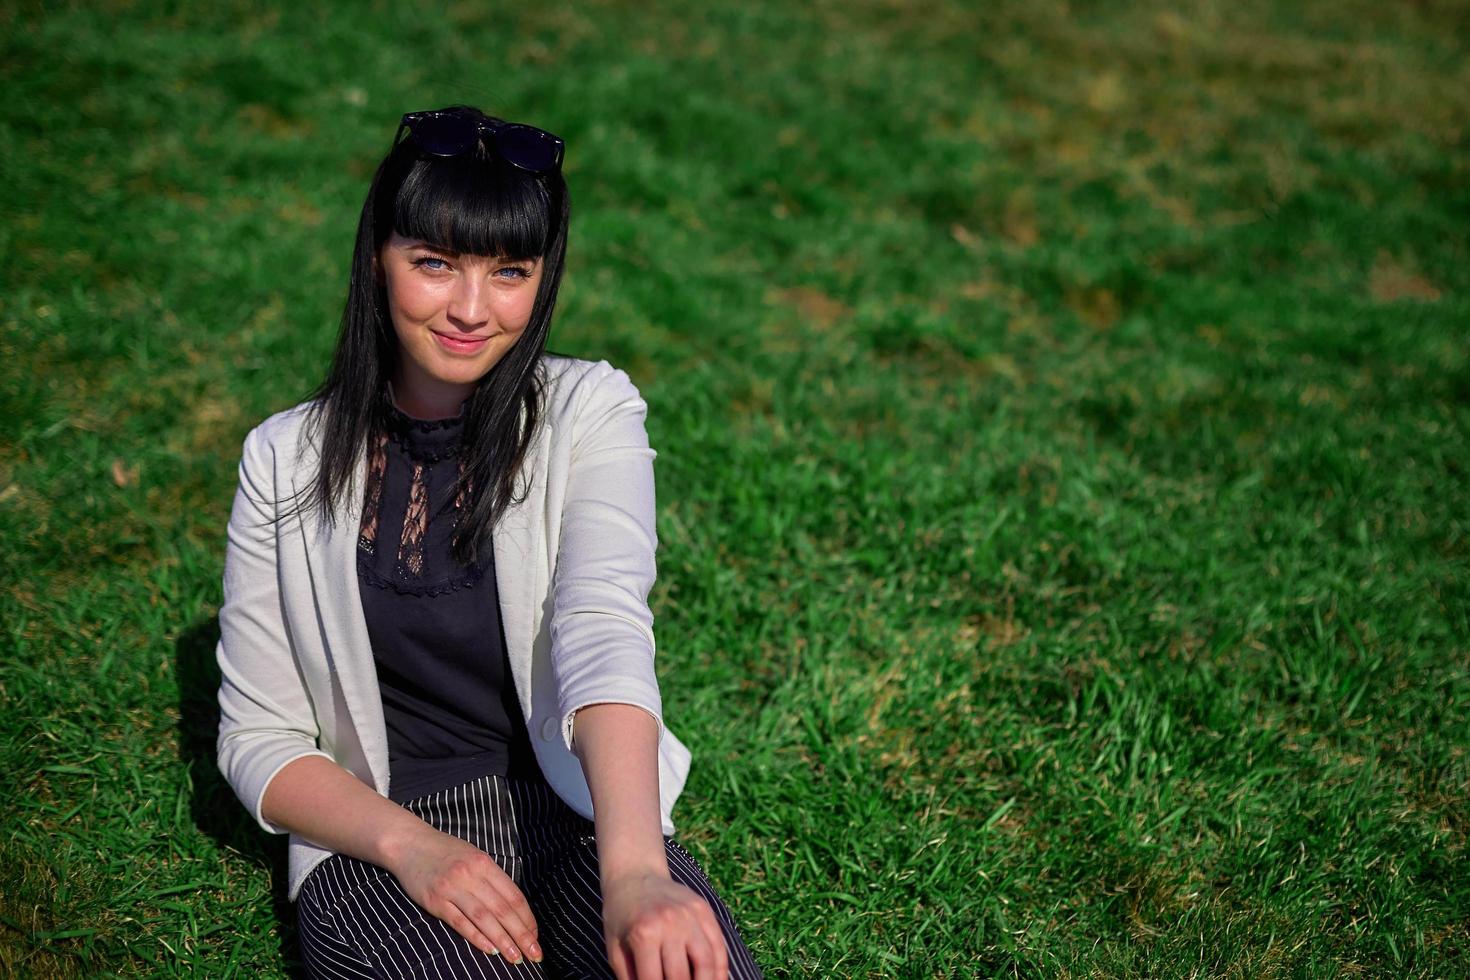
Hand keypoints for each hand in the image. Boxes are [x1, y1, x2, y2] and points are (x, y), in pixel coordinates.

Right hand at [386, 825, 542, 965]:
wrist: (409, 844)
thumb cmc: (446, 852)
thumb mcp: (474, 856)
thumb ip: (492, 879)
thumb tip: (514, 910)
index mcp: (484, 863)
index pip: (514, 896)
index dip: (527, 919)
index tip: (536, 936)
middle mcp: (470, 875)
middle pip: (502, 910)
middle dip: (521, 935)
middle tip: (534, 955)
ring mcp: (452, 888)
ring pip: (484, 918)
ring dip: (502, 940)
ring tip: (515, 957)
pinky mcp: (434, 901)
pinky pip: (459, 922)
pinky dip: (476, 937)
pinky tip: (490, 949)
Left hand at [601, 869, 728, 979]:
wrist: (634, 875)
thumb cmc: (621, 917)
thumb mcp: (616, 950)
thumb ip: (631, 978)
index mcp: (643, 934)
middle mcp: (669, 924)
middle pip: (682, 976)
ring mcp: (690, 915)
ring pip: (708, 963)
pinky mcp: (704, 910)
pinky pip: (718, 945)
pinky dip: (721, 968)